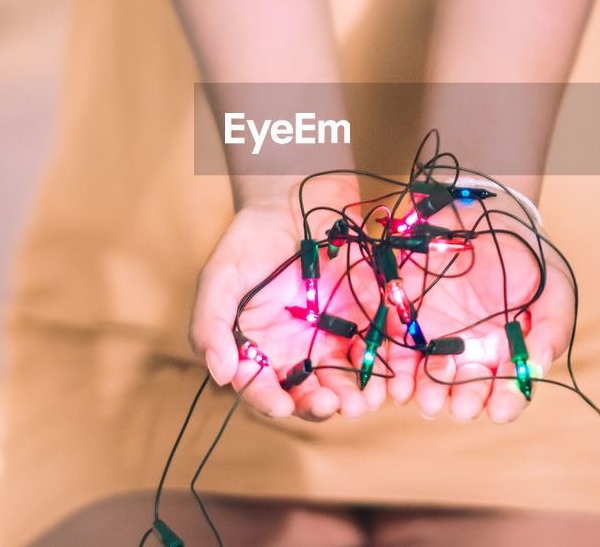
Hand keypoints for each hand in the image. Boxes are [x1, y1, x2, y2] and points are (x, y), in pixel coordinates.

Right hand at [188, 175, 388, 420]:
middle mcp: (297, 352)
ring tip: (365, 399)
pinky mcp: (367, 317)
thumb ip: (210, 323)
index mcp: (258, 348)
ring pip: (347, 379)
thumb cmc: (251, 237)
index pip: (261, 388)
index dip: (270, 401)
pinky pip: (378, 346)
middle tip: (333, 404)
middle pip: (308, 393)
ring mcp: (334, 336)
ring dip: (356, 394)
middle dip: (321, 405)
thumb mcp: (220, 275)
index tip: (282, 406)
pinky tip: (389, 369)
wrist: (296, 194)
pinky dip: (385, 361)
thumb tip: (220, 374)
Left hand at [383, 197, 575, 423]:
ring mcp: (437, 339)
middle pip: (466, 392)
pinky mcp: (407, 319)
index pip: (507, 391)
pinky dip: (397, 371)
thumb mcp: (554, 286)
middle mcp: (471, 354)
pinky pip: (397, 350)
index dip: (505, 402)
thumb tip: (537, 366)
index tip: (499, 409)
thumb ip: (552, 327)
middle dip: (463, 402)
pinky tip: (399, 383)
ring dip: (428, 394)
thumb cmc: (528, 257)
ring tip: (428, 401)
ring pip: (428, 380)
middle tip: (460, 407)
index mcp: (508, 353)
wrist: (488, 212)